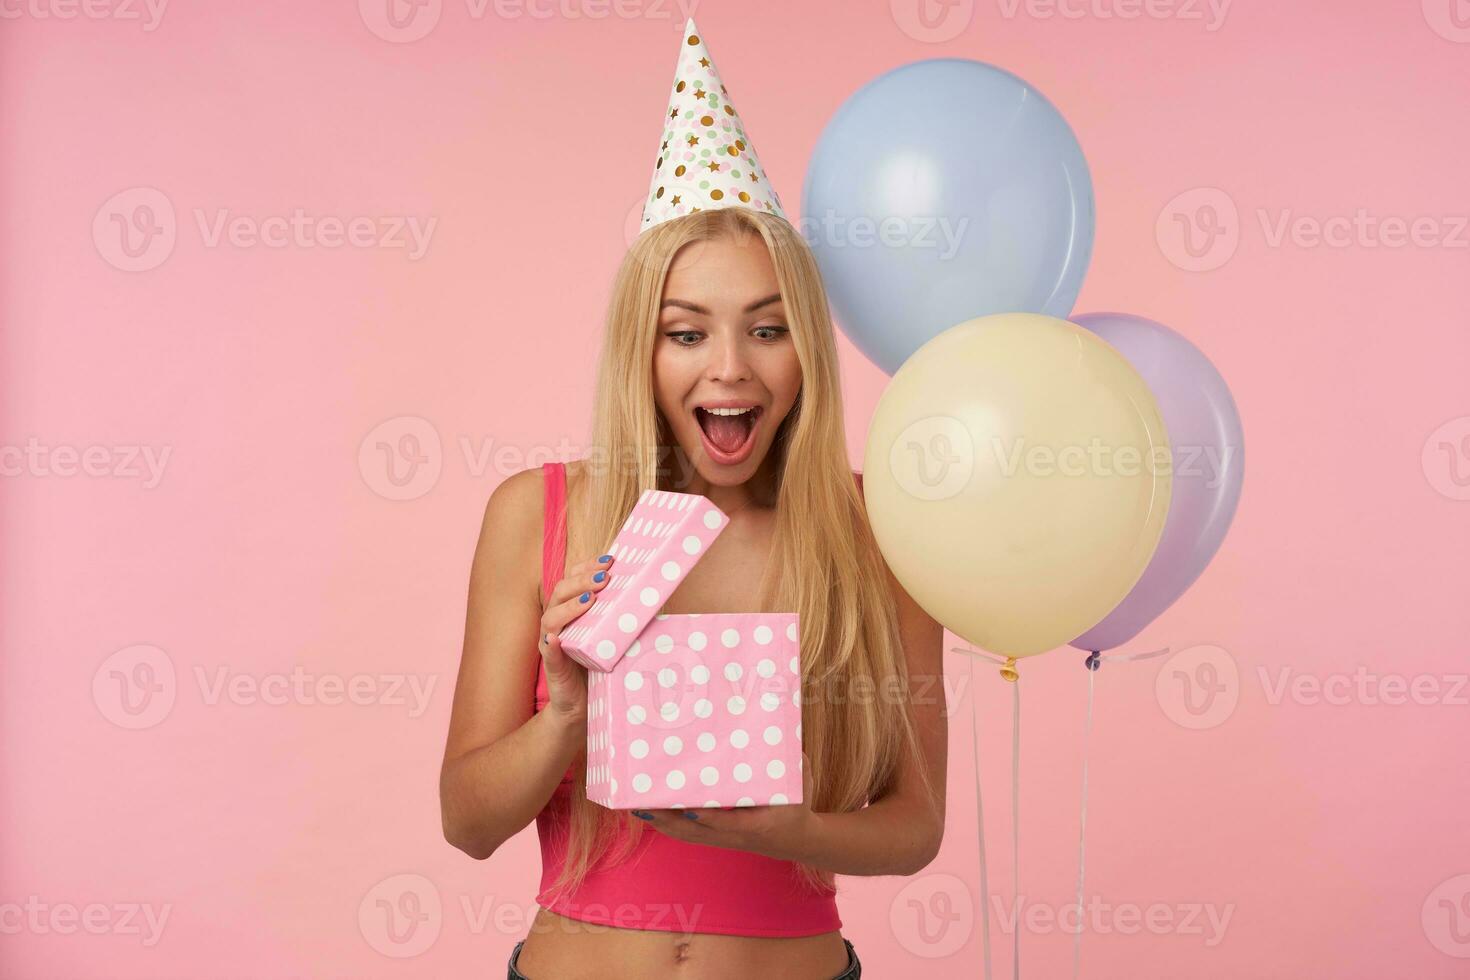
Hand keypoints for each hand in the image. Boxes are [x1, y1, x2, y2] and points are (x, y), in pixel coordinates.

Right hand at [537, 552, 614, 725]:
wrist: (582, 703)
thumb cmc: (598, 664)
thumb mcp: (612, 635)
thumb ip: (623, 617)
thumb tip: (655, 596)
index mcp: (571, 609)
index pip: (572, 579)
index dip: (587, 567)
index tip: (609, 560)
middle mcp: (558, 621)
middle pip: (561, 591)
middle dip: (582, 580)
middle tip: (605, 577)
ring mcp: (552, 643)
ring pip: (551, 617)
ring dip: (570, 606)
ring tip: (589, 600)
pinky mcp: (552, 665)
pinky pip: (548, 652)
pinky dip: (552, 643)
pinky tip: (557, 638)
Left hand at [629, 752, 818, 863]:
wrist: (797, 839)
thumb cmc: (797, 804)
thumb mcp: (800, 780)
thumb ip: (790, 757)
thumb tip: (776, 723)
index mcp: (757, 824)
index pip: (729, 822)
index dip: (710, 818)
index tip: (691, 809)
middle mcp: (734, 836)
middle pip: (695, 832)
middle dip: (668, 818)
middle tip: (642, 802)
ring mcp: (722, 839)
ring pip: (685, 835)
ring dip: (660, 822)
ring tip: (635, 806)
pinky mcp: (715, 838)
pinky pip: (686, 834)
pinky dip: (666, 825)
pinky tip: (648, 813)